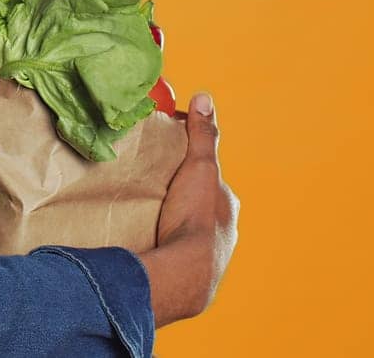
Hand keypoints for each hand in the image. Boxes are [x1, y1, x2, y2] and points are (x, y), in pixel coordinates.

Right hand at [138, 91, 239, 326]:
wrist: (183, 275)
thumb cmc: (195, 218)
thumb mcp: (199, 167)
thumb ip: (202, 135)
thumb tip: (204, 98)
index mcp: (228, 206)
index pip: (210, 177)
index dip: (191, 164)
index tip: (168, 157)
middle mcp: (224, 231)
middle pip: (198, 203)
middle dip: (180, 194)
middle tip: (153, 185)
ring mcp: (208, 255)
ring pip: (187, 229)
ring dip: (171, 221)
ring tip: (145, 213)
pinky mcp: (188, 274)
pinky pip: (174, 250)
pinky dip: (162, 242)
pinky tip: (146, 239)